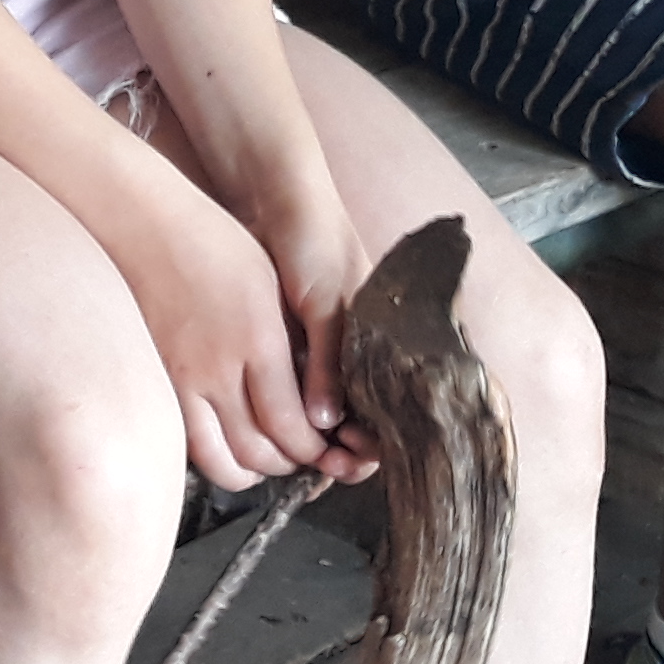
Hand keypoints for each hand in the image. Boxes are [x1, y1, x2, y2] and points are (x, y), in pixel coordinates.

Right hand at [104, 169, 345, 491]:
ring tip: (268, 458)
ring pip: (221, 458)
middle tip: (303, 456)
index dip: (312, 450)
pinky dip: (215, 457)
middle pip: (259, 451)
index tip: (325, 448)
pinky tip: (230, 447)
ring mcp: (184, 378)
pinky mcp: (162, 380)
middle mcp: (220, 368)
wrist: (149, 225)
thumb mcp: (273, 291)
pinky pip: (190, 440)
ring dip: (250, 471)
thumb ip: (300, 348)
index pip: (291, 426)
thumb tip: (323, 404)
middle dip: (288, 464)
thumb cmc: (219, 247)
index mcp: (259, 342)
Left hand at [245, 191, 387, 490]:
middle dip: (344, 445)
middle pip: (356, 411)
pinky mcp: (291, 333)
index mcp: (380, 335)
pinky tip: (276, 426)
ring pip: (324, 403)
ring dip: (314, 433)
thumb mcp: (327, 301)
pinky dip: (290, 405)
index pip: (388, 402)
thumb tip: (327, 424)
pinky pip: (295, 381)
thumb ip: (328, 360)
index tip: (351, 464)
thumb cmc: (314, 239)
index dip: (372, 437)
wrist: (276, 193)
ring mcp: (322, 338)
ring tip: (302, 461)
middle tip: (325, 471)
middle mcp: (354, 342)